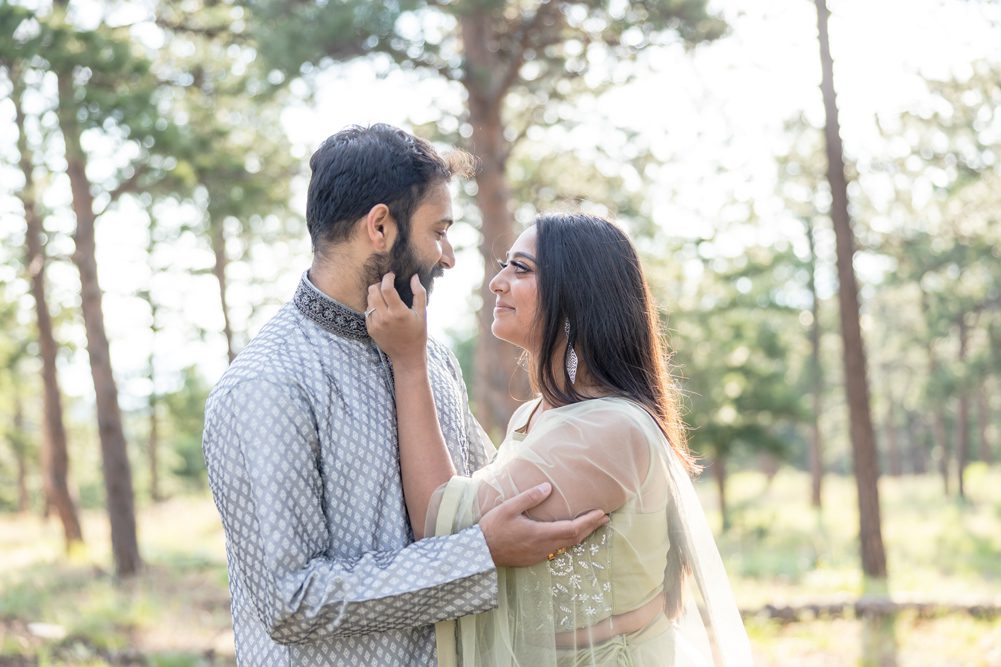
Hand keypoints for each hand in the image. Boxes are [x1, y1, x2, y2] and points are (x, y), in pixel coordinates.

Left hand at [366, 273, 427, 363]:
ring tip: (385, 297)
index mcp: (398, 312)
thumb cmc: (417, 333)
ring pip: (369, 300)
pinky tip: (382, 310)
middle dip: (379, 284)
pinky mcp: (370, 329)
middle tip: (386, 285)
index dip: (388, 278)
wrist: (407, 355)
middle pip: (373, 291)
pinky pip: (367, 311)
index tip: (391, 275)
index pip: (386, 288)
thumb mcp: (422, 313)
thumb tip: (414, 277)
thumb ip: (419, 293)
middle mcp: (384, 318)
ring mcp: (375, 324)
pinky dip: (373, 306)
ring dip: (375, 294)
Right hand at [479, 483, 609, 566]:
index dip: (589, 522)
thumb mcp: (508, 508)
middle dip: (591, 528)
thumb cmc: (492, 528)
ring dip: (582, 535)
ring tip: (592, 525)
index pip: (572, 529)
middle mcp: (544, 547)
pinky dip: (570, 541)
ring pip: (568, 546)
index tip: (601, 513)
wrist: (480, 553)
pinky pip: (559, 550)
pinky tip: (570, 535)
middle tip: (604, 518)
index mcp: (540, 534)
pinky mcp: (534, 558)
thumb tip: (548, 487)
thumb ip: (529, 498)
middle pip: (574, 539)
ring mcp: (540, 555)